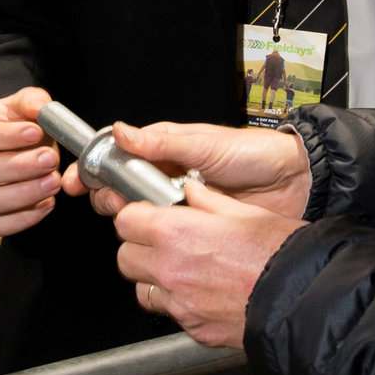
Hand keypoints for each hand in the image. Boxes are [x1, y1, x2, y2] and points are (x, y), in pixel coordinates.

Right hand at [0, 87, 59, 235]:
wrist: (26, 141)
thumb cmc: (21, 120)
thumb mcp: (27, 102)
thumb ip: (33, 101)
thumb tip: (39, 109)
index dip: (4, 136)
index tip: (35, 132)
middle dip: (19, 167)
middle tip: (51, 160)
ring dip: (25, 194)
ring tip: (54, 181)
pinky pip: (0, 224)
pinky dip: (26, 218)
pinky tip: (48, 202)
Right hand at [73, 121, 311, 221]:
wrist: (294, 184)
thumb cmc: (254, 154)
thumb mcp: (206, 143)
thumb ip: (162, 141)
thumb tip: (121, 131)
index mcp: (163, 153)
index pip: (117, 161)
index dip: (95, 171)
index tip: (80, 181)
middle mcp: (165, 181)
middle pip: (119, 193)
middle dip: (109, 198)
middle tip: (118, 202)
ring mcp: (178, 209)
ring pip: (139, 219)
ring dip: (133, 221)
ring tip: (144, 218)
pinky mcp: (194, 233)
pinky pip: (167, 241)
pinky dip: (157, 243)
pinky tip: (158, 243)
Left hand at [112, 180, 300, 348]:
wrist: (305, 300)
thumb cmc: (281, 254)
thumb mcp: (245, 211)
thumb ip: (207, 200)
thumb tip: (192, 192)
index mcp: (176, 232)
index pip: (125, 221)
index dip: (136, 217)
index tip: (148, 217)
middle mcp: (169, 269)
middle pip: (125, 257)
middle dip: (139, 248)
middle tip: (163, 243)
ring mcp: (179, 303)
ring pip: (142, 289)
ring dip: (155, 278)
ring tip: (182, 270)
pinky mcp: (193, 328)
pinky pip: (171, 313)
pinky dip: (180, 303)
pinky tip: (203, 293)